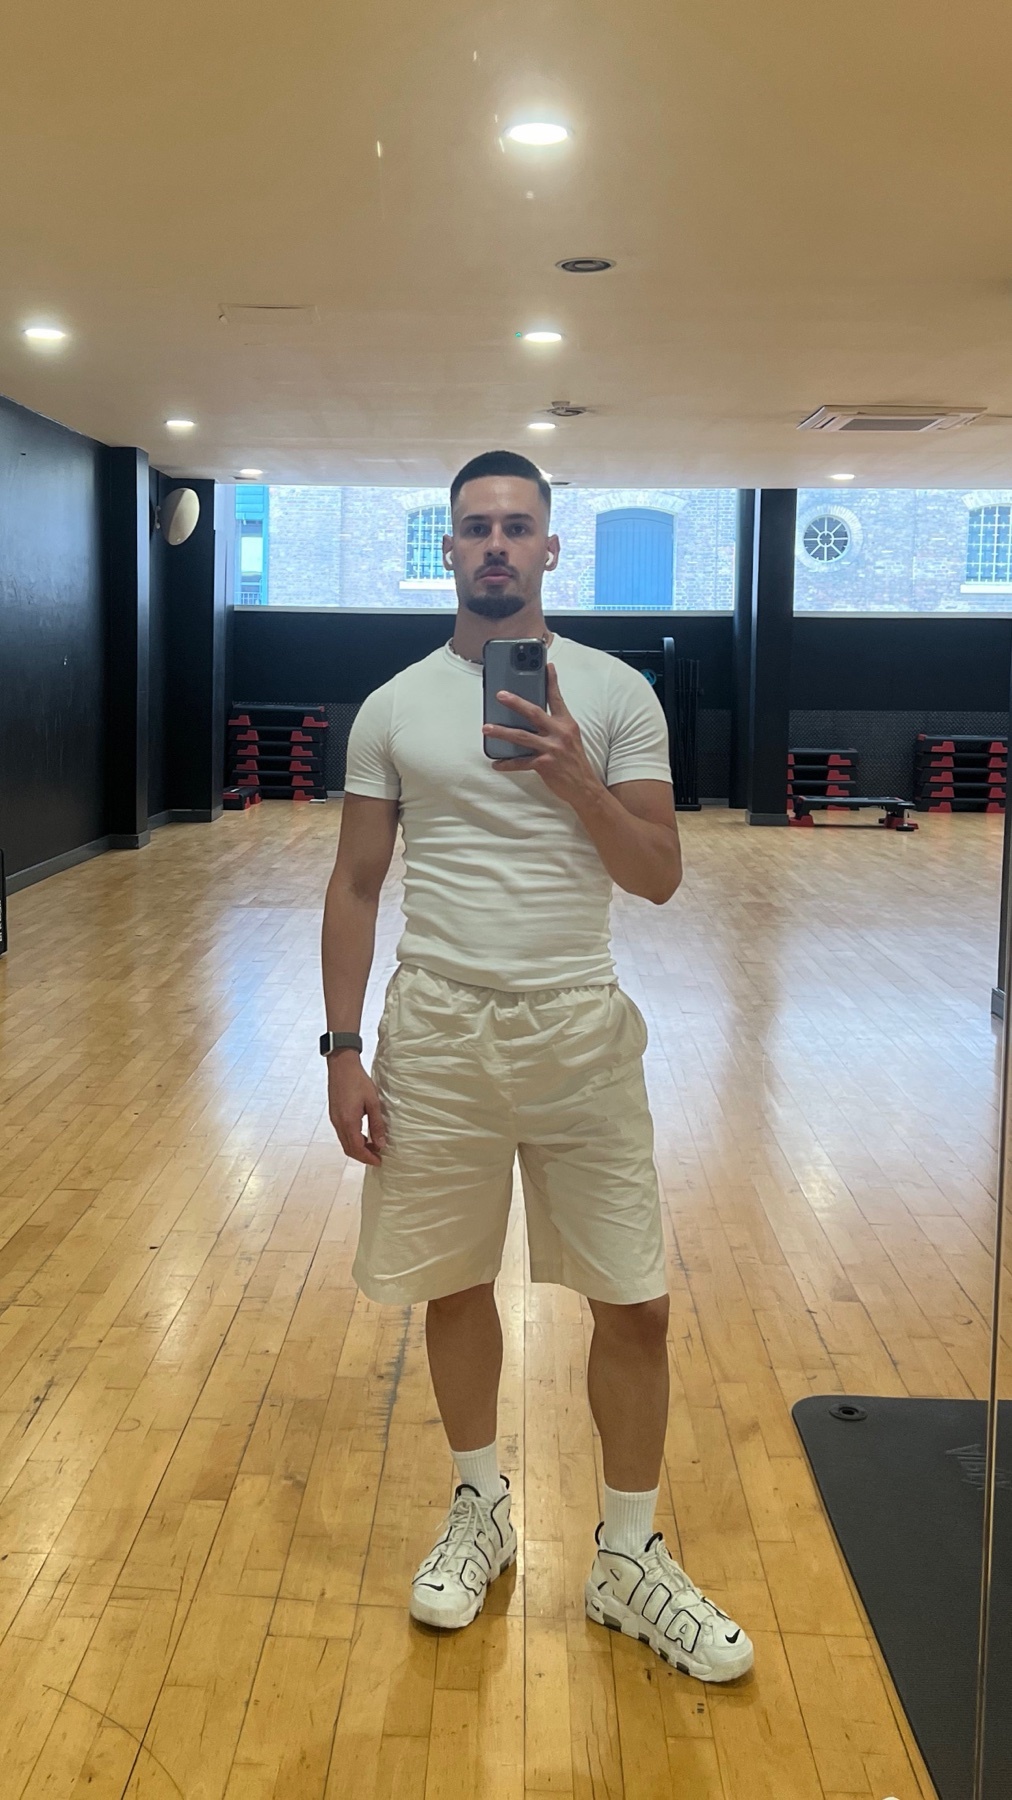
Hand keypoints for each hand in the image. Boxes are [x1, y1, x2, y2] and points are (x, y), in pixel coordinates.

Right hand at [327, 1054, 385, 1165]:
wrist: (341, 1067)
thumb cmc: (358, 1081)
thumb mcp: (373, 1102)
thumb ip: (377, 1124)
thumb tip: (381, 1143)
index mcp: (348, 1122)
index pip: (357, 1148)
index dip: (368, 1158)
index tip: (379, 1161)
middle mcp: (339, 1123)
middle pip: (349, 1149)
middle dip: (363, 1156)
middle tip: (378, 1157)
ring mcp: (335, 1120)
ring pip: (345, 1142)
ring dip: (358, 1148)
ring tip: (374, 1146)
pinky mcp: (334, 1115)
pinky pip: (343, 1134)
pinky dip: (353, 1140)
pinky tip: (364, 1135)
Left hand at [482, 664, 601, 808]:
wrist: (584, 787)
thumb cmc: (574, 761)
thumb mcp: (570, 738)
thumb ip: (555, 725)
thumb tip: (533, 716)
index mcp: (567, 724)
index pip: (557, 699)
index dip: (552, 681)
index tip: (547, 666)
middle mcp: (560, 733)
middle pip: (534, 713)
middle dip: (515, 703)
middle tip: (500, 695)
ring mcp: (552, 749)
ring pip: (522, 736)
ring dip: (502, 732)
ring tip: (486, 728)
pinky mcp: (544, 765)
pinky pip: (521, 762)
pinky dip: (507, 764)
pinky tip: (496, 763)